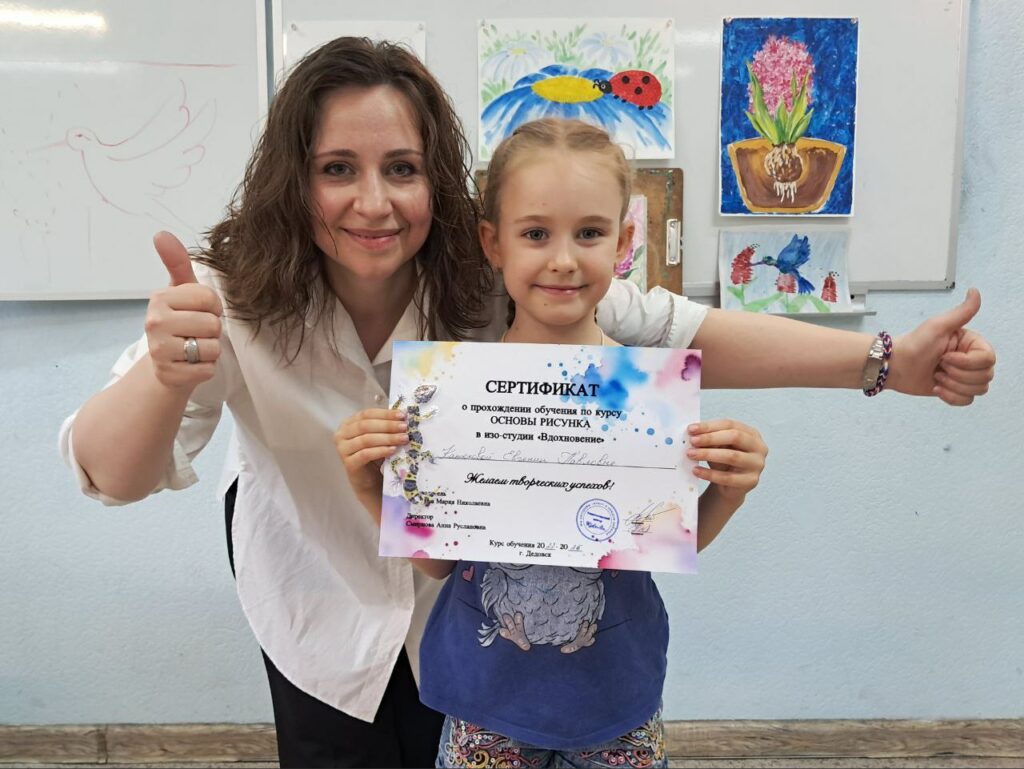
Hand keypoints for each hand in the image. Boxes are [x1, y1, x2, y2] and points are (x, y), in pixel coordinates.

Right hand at [145, 231, 223, 389]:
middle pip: (213, 324)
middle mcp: (154, 323)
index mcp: (159, 299)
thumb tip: (161, 233)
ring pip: (212, 347)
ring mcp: (159, 351)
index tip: (199, 313)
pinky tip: (190, 365)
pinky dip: (206, 368)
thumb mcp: (181, 291)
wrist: (167, 365)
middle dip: (212, 330)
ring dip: (210, 350)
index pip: (210, 298)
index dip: (213, 308)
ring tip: (193, 348)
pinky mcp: (170, 374)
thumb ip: (177, 262)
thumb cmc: (180, 322)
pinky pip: (208, 368)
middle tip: (196, 333)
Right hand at [334, 409, 408, 521]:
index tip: (402, 415)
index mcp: (348, 424)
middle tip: (404, 427)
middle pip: (365, 425)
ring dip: (387, 438)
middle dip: (388, 425)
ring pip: (366, 439)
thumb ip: (386, 426)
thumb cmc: (375, 455)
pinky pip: (365, 454)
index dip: (385, 414)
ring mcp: (343, 449)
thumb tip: (403, 416)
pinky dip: (381, 451)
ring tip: (403, 438)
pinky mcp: (348, 463)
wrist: (370, 480)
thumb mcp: (380, 437)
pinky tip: (393, 450)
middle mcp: (342, 435)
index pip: (366, 414)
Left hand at [686, 419, 766, 502]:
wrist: (729, 486)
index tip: (691, 429)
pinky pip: (728, 477)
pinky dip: (709, 474)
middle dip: (710, 438)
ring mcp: (757, 465)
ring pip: (732, 456)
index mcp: (752, 433)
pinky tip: (696, 470)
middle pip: (735, 437)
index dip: (710, 426)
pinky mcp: (751, 481)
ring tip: (691, 454)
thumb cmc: (723, 461)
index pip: (730, 425)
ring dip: (708, 454)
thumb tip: (694, 433)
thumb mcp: (718, 446)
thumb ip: (710, 438)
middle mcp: (759, 447)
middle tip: (692, 441)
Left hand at [890, 288, 995, 405]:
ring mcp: (963, 375)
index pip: (988, 359)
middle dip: (959, 375)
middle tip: (939, 366)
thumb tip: (975, 291)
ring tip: (937, 377)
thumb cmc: (913, 344)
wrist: (893, 366)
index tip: (945, 357)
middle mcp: (970, 359)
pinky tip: (936, 388)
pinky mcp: (954, 389)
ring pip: (978, 390)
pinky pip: (967, 401)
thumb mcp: (938, 326)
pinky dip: (951, 397)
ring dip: (954, 386)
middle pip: (985, 376)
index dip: (967, 363)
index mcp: (971, 343)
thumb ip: (962, 312)